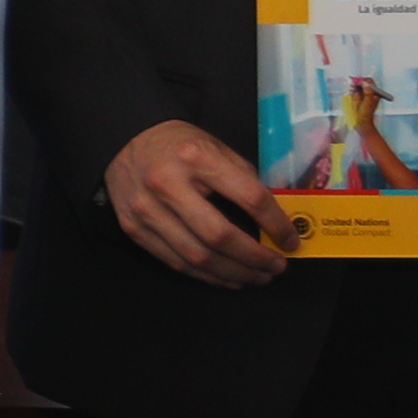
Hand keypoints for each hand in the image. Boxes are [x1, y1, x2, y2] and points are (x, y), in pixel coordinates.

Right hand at [107, 118, 296, 287]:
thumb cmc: (179, 145)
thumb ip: (244, 180)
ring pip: (197, 257)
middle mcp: (168, 185)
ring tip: (256, 277)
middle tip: (276, 268)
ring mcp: (147, 210)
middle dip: (255, 258)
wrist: (125, 139)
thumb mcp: (216, 148)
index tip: (291, 241)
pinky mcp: (133, 228)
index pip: (249, 198)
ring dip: (233, 273)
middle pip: (220, 236)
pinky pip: (175, 262)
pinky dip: (205, 276)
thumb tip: (274, 220)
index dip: (276, 224)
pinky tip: (226, 277)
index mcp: (198, 159)